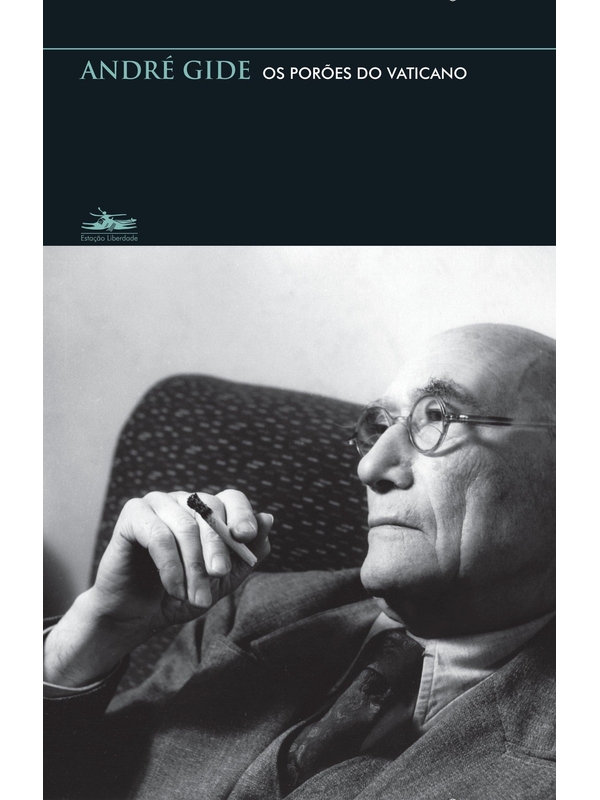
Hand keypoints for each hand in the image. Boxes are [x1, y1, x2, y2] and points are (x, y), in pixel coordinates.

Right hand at [44, 490, 273, 685]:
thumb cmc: (181, 594)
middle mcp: (185, 500)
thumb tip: (268, 519)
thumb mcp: (221, 581)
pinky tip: (175, 589)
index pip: (232, 498)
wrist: (137, 615)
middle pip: (210, 510)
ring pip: (185, 526)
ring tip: (196, 598)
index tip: (246, 536)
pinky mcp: (133, 514)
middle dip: (218, 547)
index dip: (242, 514)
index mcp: (209, 511)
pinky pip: (157, 535)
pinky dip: (170, 565)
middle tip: (220, 575)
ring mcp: (158, 503)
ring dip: (193, 566)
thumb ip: (245, 554)